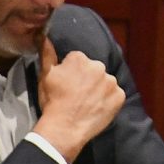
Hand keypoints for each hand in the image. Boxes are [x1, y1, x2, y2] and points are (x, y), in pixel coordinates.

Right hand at [32, 35, 123, 160]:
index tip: (65, 84)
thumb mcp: (44, 76)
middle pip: (92, 69)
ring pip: (104, 81)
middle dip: (86, 78)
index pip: (76, 60)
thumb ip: (47, 54)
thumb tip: (44, 36)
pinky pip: (114, 94)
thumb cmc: (52, 101)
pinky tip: (96, 108)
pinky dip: (107, 100)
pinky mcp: (120, 96)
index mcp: (79, 59)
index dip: (69, 72)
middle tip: (75, 94)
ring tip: (86, 102)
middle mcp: (98, 66)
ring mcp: (111, 81)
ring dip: (98, 88)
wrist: (65, 127)